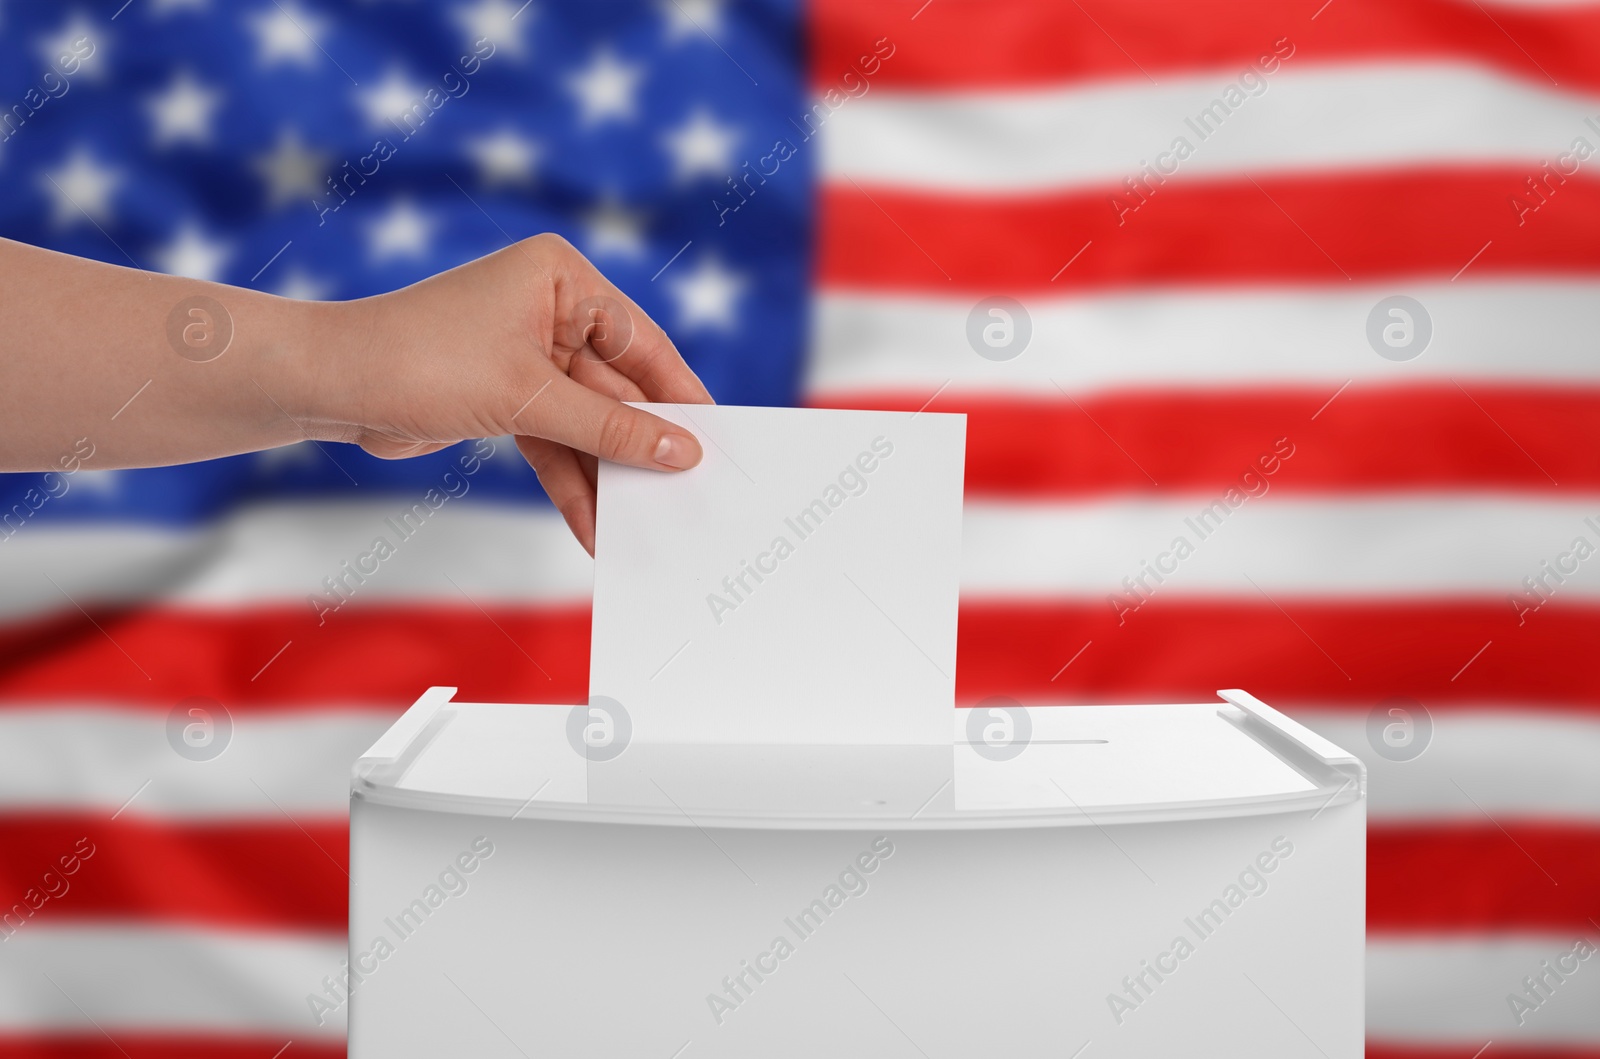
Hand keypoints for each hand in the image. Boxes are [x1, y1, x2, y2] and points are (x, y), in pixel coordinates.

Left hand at [315, 234, 712, 553]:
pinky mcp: (506, 398)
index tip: (718, 443)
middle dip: (641, 447)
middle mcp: (551, 309)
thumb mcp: (529, 398)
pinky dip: (572, 482)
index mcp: (563, 277)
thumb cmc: (421, 361)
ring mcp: (529, 356)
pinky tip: (594, 525)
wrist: (329, 385)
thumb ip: (611, 427)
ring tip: (641, 526)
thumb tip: (684, 451)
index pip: (642, 343)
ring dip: (608, 475)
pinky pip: (555, 444)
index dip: (680, 398)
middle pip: (617, 389)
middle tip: (687, 496)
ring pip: (587, 424)